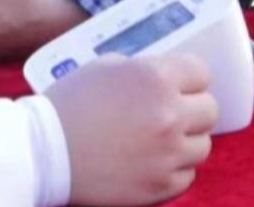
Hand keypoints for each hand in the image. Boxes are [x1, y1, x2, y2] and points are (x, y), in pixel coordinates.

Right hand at [46, 54, 216, 205]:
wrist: (44, 151)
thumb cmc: (72, 103)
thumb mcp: (109, 66)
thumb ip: (145, 69)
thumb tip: (168, 76)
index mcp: (157, 78)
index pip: (201, 73)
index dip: (190, 77)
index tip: (182, 83)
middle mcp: (169, 115)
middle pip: (209, 110)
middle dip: (192, 108)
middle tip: (175, 110)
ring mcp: (166, 154)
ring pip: (202, 145)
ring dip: (186, 139)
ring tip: (163, 138)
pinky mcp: (158, 187)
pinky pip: (187, 175)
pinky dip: (174, 168)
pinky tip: (154, 160)